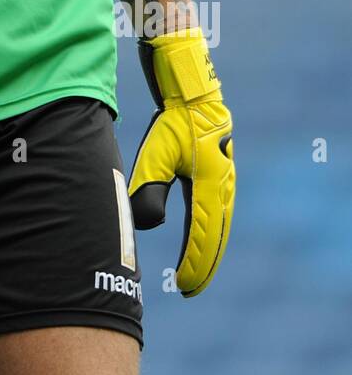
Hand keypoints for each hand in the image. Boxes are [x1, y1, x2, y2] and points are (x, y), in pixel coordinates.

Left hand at [128, 27, 234, 296]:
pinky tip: (203, 230)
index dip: (193, 265)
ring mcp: (225, 175)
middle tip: (192, 288)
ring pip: (219, 222)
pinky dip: (211, 226)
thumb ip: (151, 190)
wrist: (189, 86)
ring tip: (198, 267)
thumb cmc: (171, 119)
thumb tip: (149, 224)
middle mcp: (224, 184)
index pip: (203, 237)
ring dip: (210, 247)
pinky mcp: (219, 166)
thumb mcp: (156, 154)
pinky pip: (217, 207)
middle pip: (217, 235)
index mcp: (211, 186)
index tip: (184, 287)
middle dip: (204, 263)